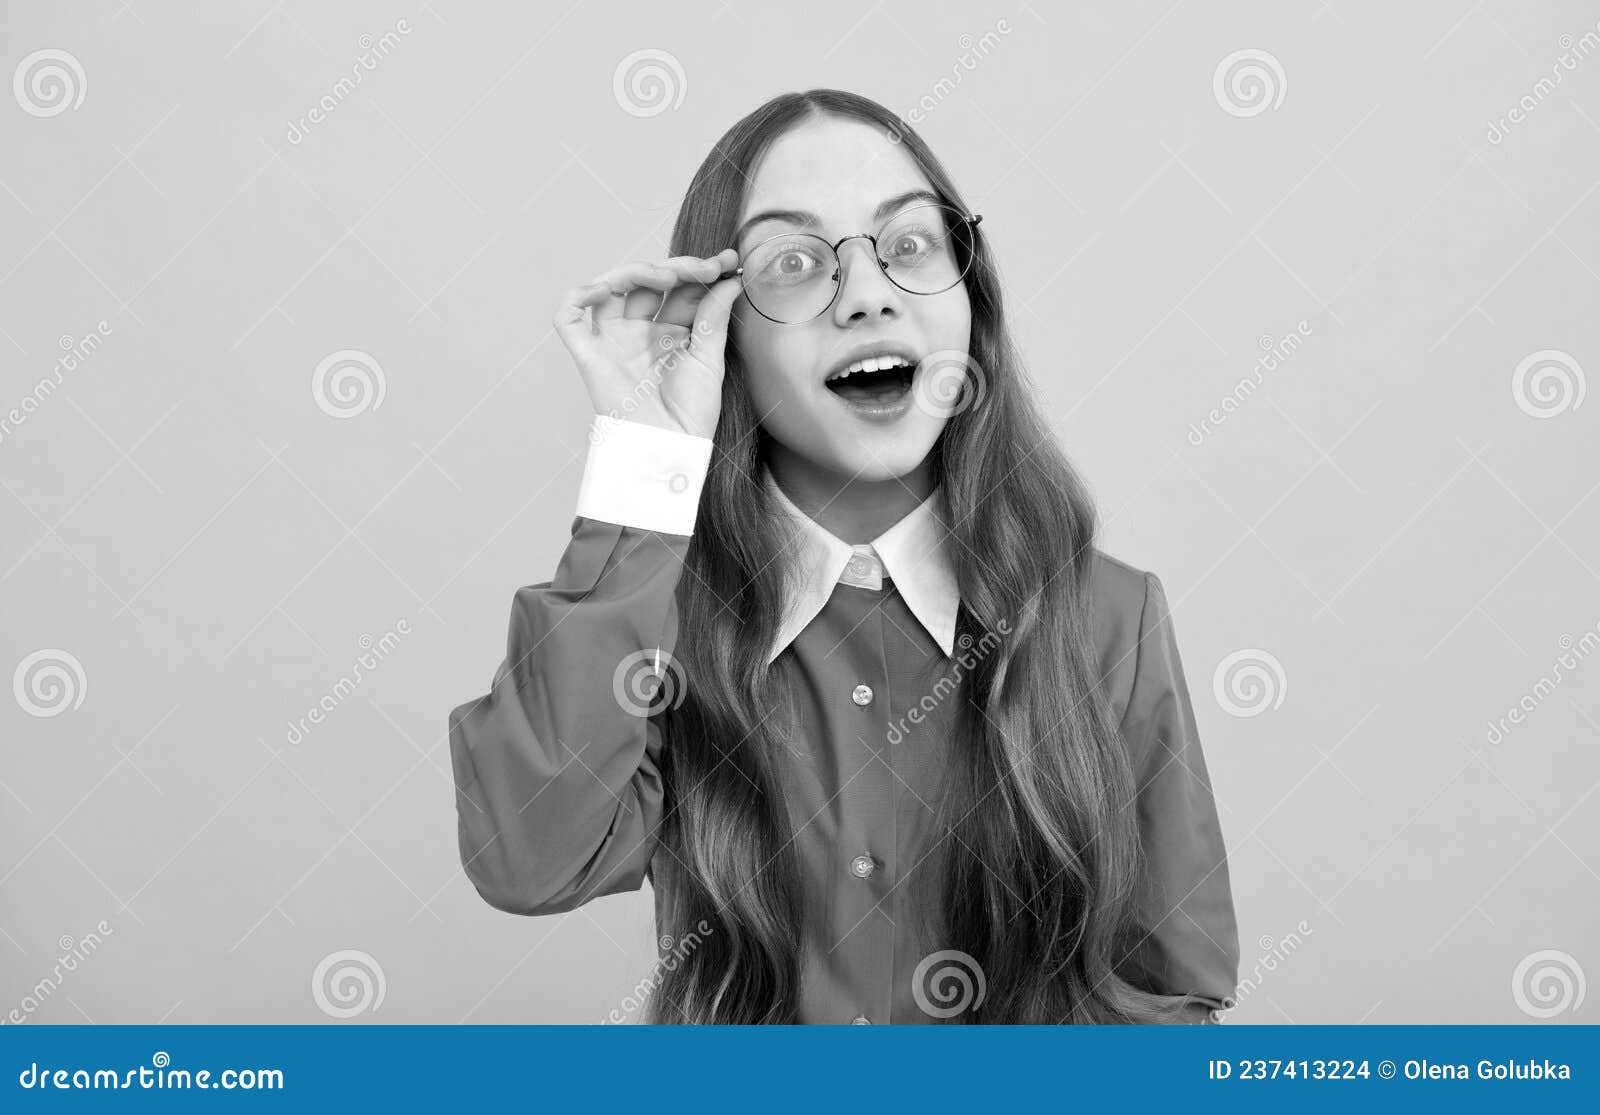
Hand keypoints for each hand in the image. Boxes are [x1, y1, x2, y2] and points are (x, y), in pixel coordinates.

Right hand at [554, 248, 741, 439]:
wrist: (670, 448)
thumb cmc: (692, 415)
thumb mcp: (710, 359)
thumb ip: (714, 316)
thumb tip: (730, 279)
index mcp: (672, 333)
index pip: (681, 290)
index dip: (700, 272)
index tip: (727, 261)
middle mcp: (640, 332)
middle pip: (648, 282)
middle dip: (678, 268)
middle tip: (706, 266)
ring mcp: (613, 341)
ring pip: (611, 288)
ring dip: (636, 271)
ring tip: (668, 275)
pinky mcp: (589, 355)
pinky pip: (569, 317)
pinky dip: (579, 295)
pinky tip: (607, 287)